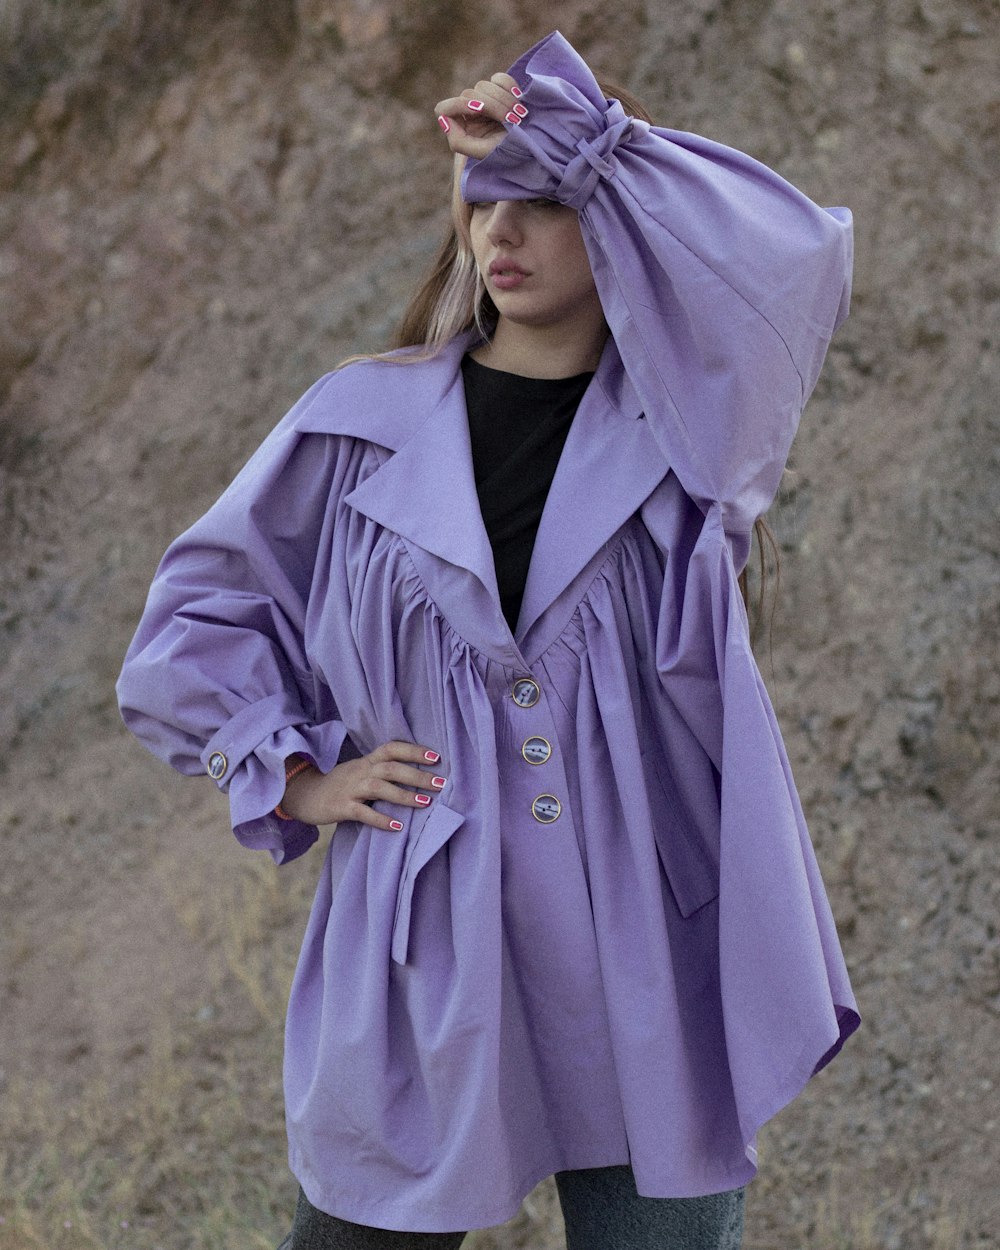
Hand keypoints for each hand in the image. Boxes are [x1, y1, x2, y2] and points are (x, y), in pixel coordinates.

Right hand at [279, 742, 446, 830]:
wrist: (303, 795)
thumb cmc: (339, 785)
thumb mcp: (360, 772)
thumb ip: (382, 771)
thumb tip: (416, 777)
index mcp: (367, 761)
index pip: (392, 748)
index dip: (414, 750)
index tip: (436, 756)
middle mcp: (360, 771)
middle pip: (392, 768)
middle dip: (418, 775)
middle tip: (441, 783)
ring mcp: (350, 788)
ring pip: (380, 787)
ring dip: (404, 795)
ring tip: (426, 803)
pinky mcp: (342, 807)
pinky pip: (363, 812)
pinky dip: (381, 819)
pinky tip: (398, 826)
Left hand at [434, 72, 525, 159]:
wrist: (537, 145)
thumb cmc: (510, 152)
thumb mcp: (483, 153)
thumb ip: (458, 141)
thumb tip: (445, 119)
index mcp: (462, 129)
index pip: (443, 108)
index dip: (459, 105)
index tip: (477, 110)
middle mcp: (470, 114)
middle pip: (468, 94)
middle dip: (491, 106)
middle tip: (511, 120)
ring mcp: (486, 100)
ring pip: (483, 85)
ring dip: (503, 99)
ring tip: (519, 116)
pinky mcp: (501, 90)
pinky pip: (498, 78)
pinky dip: (509, 87)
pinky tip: (520, 101)